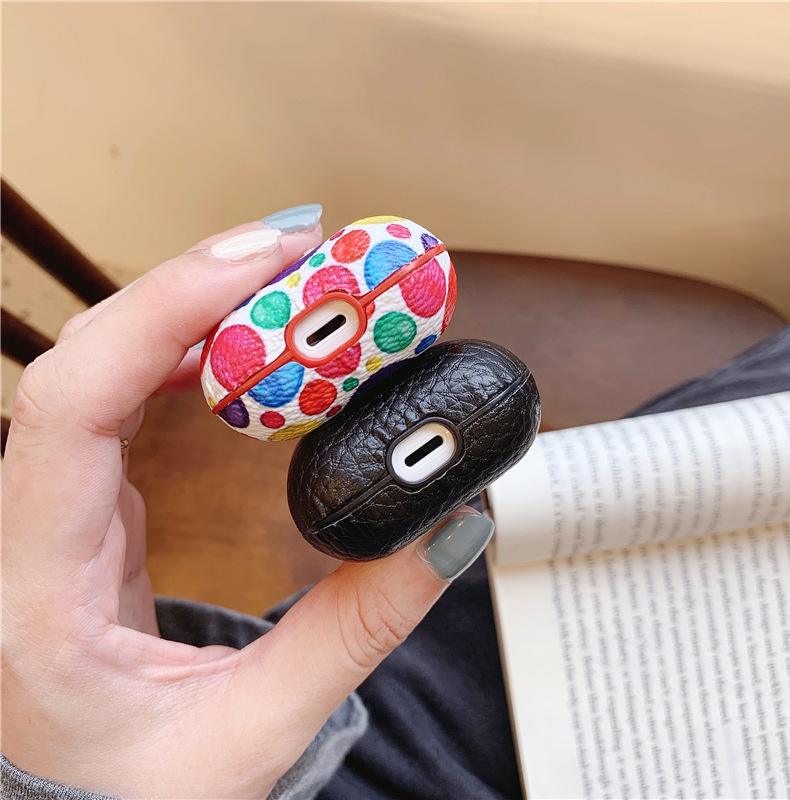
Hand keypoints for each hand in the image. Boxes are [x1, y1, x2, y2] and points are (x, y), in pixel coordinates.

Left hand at [1, 216, 493, 798]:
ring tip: (290, 284)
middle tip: (305, 253)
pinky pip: (128, 403)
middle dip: (199, 288)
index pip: (71, 402)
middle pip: (92, 357)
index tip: (266, 263)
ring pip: (107, 368)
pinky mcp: (91, 511)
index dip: (164, 310)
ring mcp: (57, 512)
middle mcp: (28, 529)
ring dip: (198, 312)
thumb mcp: (247, 735)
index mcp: (35, 585)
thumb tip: (447, 535)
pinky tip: (245, 345)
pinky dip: (191, 356)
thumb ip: (355, 634)